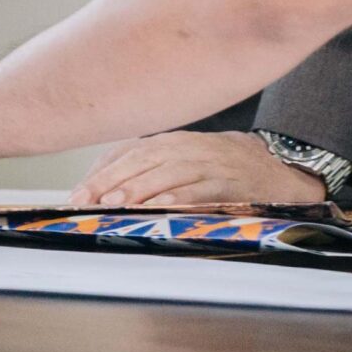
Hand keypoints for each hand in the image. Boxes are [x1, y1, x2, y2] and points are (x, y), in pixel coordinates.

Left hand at [68, 130, 330, 207]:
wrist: (274, 168)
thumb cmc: (219, 168)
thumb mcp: (182, 161)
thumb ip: (146, 171)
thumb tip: (97, 193)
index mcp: (171, 142)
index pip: (129, 151)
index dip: (101, 171)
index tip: (76, 195)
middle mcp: (187, 147)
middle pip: (143, 159)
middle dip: (111, 180)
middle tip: (85, 200)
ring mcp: (209, 163)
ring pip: (168, 173)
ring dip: (139, 188)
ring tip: (114, 203)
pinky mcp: (229, 182)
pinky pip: (201, 190)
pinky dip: (180, 198)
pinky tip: (160, 209)